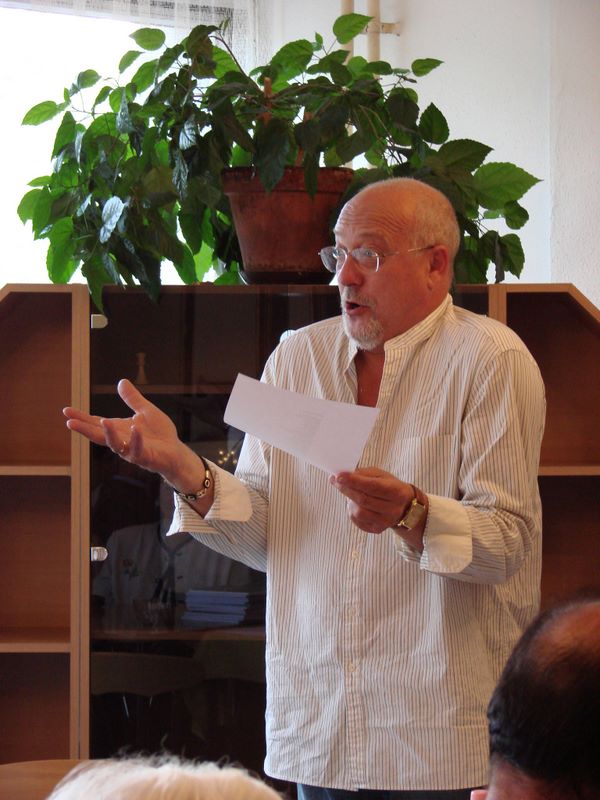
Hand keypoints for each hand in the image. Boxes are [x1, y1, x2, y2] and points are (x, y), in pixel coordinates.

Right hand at [63, 378, 190, 483]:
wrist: (176, 452)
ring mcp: (132, 451)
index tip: (66, 411)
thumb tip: (121, 381)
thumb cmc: (159, 434)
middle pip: (99, 435)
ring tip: (103, 421)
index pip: (96, 423)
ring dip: (109, 434)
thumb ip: (132, 399)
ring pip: (116, 445)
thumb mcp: (145, 411)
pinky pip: (138, 449)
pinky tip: (135, 429)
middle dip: (85, 429)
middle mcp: (121, 441)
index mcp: (119, 429)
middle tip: (69, 423)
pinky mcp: (145, 457)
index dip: (81, 417)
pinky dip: (136, 439)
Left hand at [330, 467, 424, 548]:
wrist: (403, 507)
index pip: (372, 486)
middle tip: (335, 481)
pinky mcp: (377, 529)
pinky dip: (351, 510)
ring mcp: (385, 522)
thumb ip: (363, 474)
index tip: (339, 476)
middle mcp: (393, 509)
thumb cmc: (388, 486)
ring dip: (349, 501)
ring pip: (358, 512)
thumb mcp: (381, 475)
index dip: (354, 481)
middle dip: (346, 489)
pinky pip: (357, 520)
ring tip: (350, 494)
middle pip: (363, 500)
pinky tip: (355, 504)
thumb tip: (343, 476)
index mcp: (397, 492)